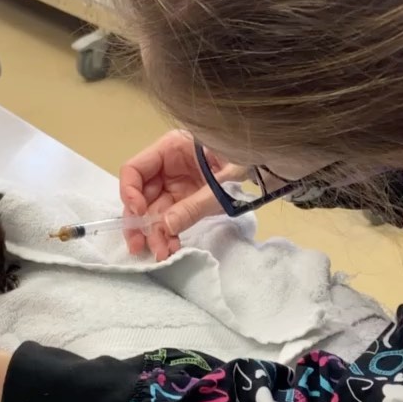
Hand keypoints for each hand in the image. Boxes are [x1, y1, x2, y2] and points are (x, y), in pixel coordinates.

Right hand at [119, 130, 247, 259]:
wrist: (272, 167)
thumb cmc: (250, 160)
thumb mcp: (224, 181)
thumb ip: (195, 204)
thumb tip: (165, 226)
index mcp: (171, 148)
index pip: (134, 169)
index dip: (130, 193)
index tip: (140, 214)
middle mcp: (167, 167)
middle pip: (139, 195)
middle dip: (140, 222)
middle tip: (140, 246)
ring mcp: (175, 186)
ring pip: (152, 212)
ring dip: (153, 234)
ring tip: (162, 253)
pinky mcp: (185, 202)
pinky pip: (169, 220)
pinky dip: (168, 235)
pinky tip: (172, 248)